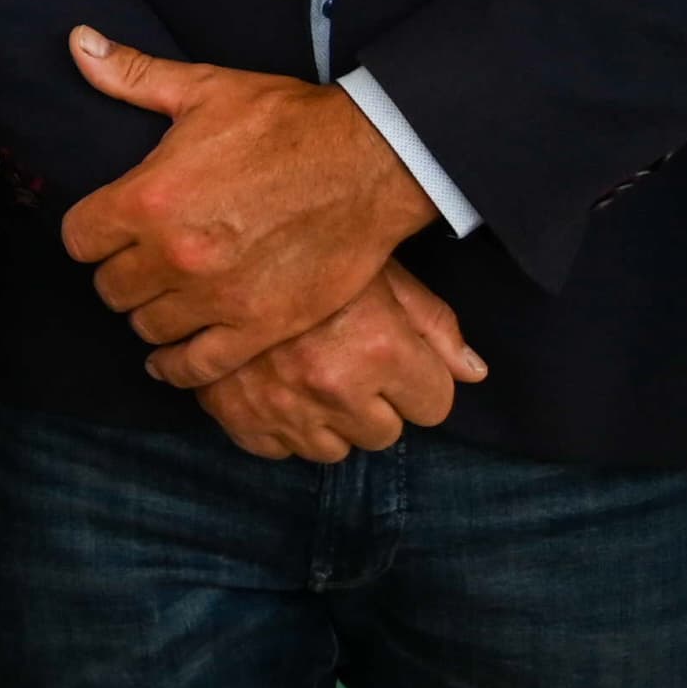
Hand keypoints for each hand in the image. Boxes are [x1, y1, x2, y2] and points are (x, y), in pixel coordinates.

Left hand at [59, 28, 433, 383]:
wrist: (370, 162)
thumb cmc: (287, 123)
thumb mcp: (204, 89)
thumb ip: (132, 75)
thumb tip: (77, 42)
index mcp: (149, 197)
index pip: (79, 239)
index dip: (90, 234)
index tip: (106, 231)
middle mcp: (174, 254)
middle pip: (109, 289)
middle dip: (119, 274)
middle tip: (139, 263)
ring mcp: (216, 297)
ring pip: (147, 328)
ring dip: (150, 315)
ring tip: (163, 300)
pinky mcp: (259, 328)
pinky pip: (196, 368)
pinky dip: (179, 368)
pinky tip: (173, 358)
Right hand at [194, 263, 487, 462]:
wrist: (213, 238)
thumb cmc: (310, 245)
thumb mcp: (381, 270)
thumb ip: (432, 323)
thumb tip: (473, 372)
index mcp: (379, 347)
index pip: (434, 404)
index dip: (418, 378)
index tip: (394, 353)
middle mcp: (334, 384)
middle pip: (385, 433)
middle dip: (375, 401)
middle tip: (347, 355)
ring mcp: (282, 406)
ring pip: (334, 449)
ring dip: (328, 418)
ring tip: (310, 367)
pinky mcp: (239, 417)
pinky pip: (279, 449)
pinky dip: (279, 425)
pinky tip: (274, 384)